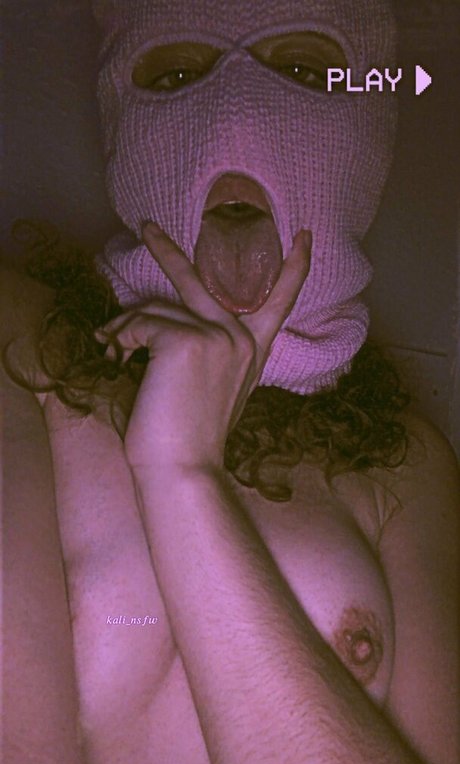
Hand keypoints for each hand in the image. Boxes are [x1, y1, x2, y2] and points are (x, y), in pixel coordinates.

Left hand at [96, 224, 311, 473]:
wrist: (184, 469)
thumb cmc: (189, 438)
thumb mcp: (212, 390)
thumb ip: (207, 353)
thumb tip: (155, 328)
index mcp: (252, 352)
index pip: (279, 302)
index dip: (293, 268)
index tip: (304, 237)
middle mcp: (241, 339)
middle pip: (200, 281)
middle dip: (167, 251)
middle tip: (146, 226)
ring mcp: (218, 337)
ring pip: (155, 311)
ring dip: (125, 331)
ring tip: (112, 353)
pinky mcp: (188, 341)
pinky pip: (140, 325)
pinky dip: (120, 341)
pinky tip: (115, 360)